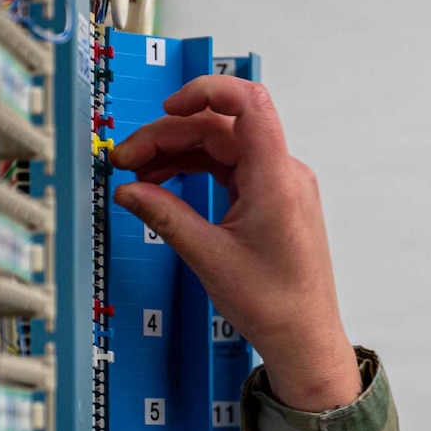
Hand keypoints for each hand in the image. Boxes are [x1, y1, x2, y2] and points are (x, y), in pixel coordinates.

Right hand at [110, 77, 360, 411]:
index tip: (167, 108)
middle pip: (220, 127)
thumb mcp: (208, 257)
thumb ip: (164, 216)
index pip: (247, 102)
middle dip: (169, 136)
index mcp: (276, 178)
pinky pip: (230, 168)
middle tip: (126, 162)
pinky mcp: (271, 200)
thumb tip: (128, 190)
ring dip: (177, 153)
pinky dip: (195, 170)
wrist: (305, 339)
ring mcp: (279, 185)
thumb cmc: (274, 304)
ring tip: (137, 175)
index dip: (205, 91)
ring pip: (222, 147)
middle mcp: (283, 172)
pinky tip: (164, 185)